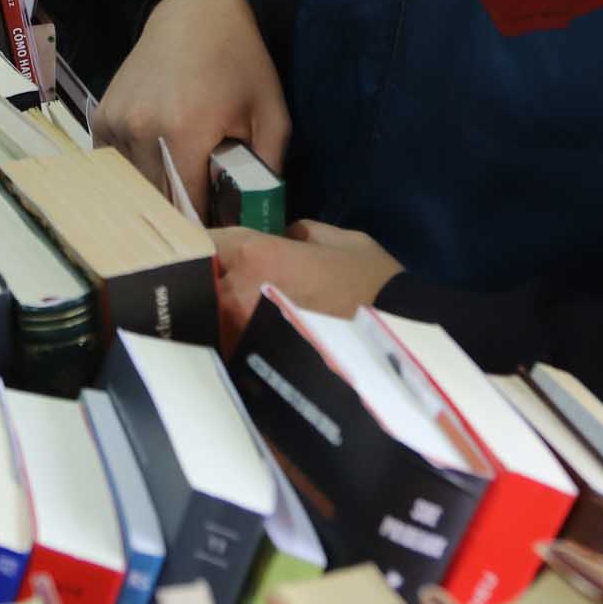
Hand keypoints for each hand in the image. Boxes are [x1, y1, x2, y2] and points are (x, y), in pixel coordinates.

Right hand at [95, 0, 288, 208]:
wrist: (193, 13)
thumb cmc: (239, 63)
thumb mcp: (271, 114)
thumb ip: (267, 171)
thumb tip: (259, 221)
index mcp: (183, 132)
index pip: (189, 208)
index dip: (208, 224)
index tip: (224, 227)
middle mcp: (140, 130)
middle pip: (158, 201)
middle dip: (184, 211)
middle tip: (208, 203)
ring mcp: (115, 124)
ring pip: (135, 186)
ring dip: (158, 191)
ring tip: (185, 177)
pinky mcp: (101, 119)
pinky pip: (117, 165)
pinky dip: (137, 171)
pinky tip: (159, 157)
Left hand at [212, 222, 403, 346]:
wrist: (399, 347)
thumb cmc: (373, 287)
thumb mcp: (341, 242)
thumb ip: (302, 234)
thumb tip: (286, 238)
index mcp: (256, 255)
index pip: (205, 242)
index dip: (207, 245)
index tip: (212, 250)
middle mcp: (238, 294)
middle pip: (203, 282)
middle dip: (213, 281)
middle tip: (232, 285)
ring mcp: (241, 336)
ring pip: (213, 319)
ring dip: (222, 315)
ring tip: (247, 317)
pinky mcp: (252, 369)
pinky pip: (231, 349)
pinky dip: (237, 345)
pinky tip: (257, 346)